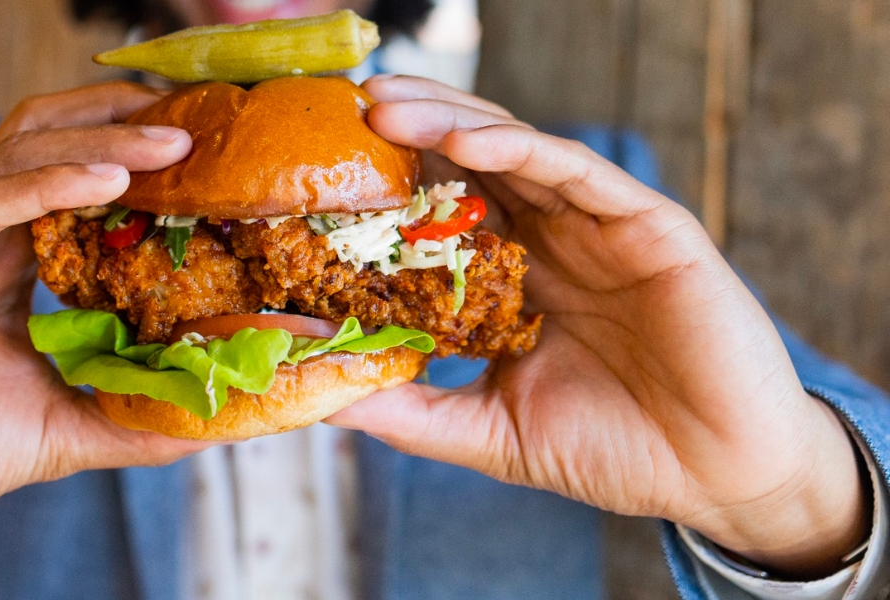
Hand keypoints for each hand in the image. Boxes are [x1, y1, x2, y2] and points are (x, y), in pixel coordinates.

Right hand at [0, 82, 210, 548]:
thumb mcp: (56, 428)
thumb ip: (127, 417)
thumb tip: (210, 421)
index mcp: (6, 263)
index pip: (75, 183)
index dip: (137, 161)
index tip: (207, 160)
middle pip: (51, 144)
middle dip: (123, 124)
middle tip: (195, 128)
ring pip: (21, 156)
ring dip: (99, 141)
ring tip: (169, 144)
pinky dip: (46, 182)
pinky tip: (108, 176)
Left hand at [328, 75, 869, 576]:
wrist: (718, 476)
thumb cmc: (614, 450)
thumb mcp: (489, 428)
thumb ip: (412, 408)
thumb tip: (321, 393)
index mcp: (516, 278)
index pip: (441, 213)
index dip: (386, 187)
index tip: (321, 173)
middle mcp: (553, 240)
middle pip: (470, 163)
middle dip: (407, 130)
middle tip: (345, 108)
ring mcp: (599, 227)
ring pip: (516, 150)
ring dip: (448, 121)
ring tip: (386, 107)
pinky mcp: (649, 225)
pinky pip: (577, 172)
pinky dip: (521, 149)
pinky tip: (466, 139)